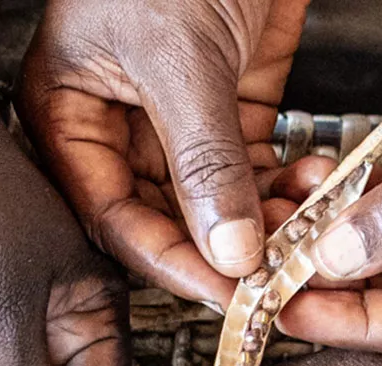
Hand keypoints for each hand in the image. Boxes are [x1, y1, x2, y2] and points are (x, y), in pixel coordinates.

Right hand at [22, 0, 308, 294]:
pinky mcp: (230, 102)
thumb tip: (228, 250)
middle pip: (166, 221)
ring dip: (265, 220)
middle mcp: (117, 125)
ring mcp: (176, 118)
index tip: (224, 294)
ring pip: (217, 203)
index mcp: (68, 114)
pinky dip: (288, 183)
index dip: (169, 261)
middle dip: (224, 250)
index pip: (113, 216)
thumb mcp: (179, 56)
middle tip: (275, 275)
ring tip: (306, 226)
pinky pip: (256, 167)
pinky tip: (313, 183)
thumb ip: (204, 156)